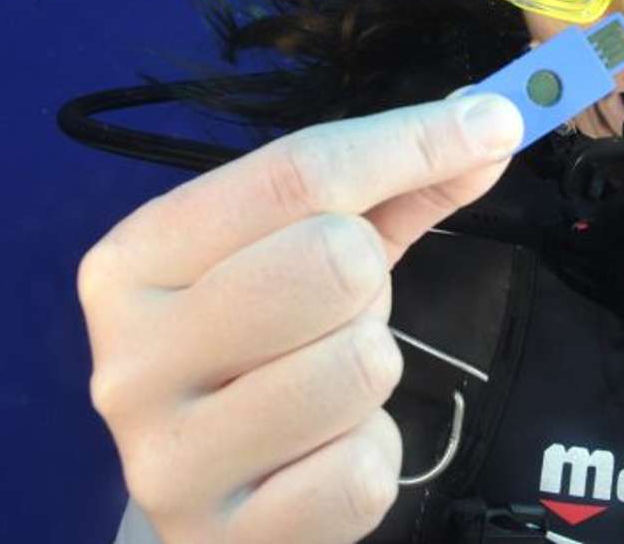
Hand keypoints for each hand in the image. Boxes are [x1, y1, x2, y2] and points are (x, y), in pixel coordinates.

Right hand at [78, 92, 524, 543]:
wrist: (203, 502)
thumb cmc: (256, 351)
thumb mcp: (300, 250)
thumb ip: (391, 185)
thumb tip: (489, 121)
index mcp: (133, 261)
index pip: (294, 173)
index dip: (411, 140)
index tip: (494, 121)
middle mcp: (129, 358)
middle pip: (330, 260)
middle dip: (368, 280)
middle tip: (341, 310)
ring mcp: (168, 460)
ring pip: (360, 365)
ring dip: (372, 370)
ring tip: (324, 383)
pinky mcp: (224, 540)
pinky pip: (365, 469)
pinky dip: (371, 455)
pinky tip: (323, 455)